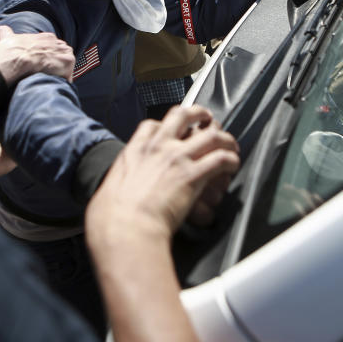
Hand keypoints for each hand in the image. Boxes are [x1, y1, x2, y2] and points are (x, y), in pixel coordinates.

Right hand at [0, 25, 74, 84]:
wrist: (13, 59)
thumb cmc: (8, 51)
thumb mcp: (7, 37)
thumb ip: (6, 33)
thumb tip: (1, 29)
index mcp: (45, 37)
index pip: (54, 47)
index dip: (49, 58)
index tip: (43, 66)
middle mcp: (57, 42)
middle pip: (63, 56)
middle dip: (57, 66)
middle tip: (47, 75)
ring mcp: (63, 51)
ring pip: (66, 65)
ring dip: (60, 74)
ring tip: (49, 82)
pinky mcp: (67, 62)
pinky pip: (69, 76)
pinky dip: (62, 83)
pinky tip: (52, 86)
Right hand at [86, 105, 240, 245]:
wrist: (126, 227)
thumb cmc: (112, 217)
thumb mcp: (109, 190)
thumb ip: (118, 185)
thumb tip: (114, 195)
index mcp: (135, 150)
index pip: (152, 126)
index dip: (165, 124)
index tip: (171, 130)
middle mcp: (158, 147)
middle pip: (183, 116)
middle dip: (198, 113)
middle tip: (207, 118)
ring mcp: (178, 158)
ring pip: (210, 135)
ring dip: (224, 138)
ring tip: (230, 144)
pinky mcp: (194, 175)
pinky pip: (221, 159)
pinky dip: (231, 160)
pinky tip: (233, 164)